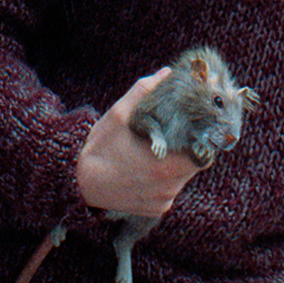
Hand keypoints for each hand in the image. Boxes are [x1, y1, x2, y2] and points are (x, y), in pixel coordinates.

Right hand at [76, 69, 201, 214]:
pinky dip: (164, 178)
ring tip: (155, 150)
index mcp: (167, 166)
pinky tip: (146, 168)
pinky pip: (169, 190)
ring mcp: (163, 201)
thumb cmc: (99, 149)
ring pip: (183, 177)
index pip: (205, 152)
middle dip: (187, 147)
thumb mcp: (119, 115)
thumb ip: (144, 92)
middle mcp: (170, 188)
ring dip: (176, 163)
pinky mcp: (156, 209)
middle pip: (195, 164)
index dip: (202, 138)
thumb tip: (166, 73)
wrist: (78, 185)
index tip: (194, 127)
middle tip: (172, 135)